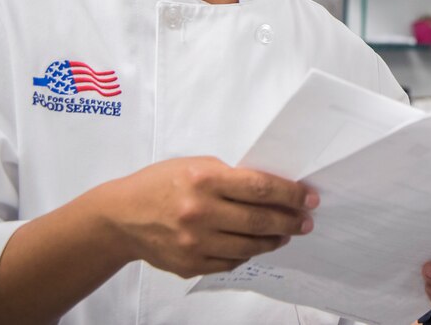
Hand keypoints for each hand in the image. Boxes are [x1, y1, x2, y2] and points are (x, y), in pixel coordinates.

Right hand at [95, 156, 317, 276]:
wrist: (121, 216)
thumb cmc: (161, 184)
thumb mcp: (196, 166)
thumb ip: (231, 177)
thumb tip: (272, 189)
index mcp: (205, 179)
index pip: (261, 187)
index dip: (290, 194)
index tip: (309, 198)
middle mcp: (200, 212)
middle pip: (260, 220)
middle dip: (290, 221)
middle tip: (305, 221)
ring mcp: (195, 242)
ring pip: (250, 246)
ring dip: (274, 240)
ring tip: (285, 234)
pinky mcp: (190, 264)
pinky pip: (231, 262)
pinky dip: (248, 253)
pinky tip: (256, 245)